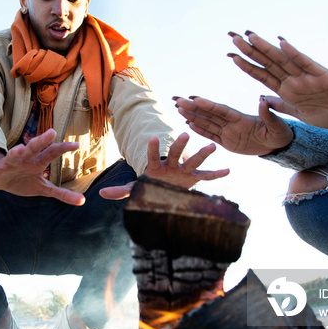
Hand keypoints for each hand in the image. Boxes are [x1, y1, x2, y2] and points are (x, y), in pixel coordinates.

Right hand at [0, 129, 85, 205]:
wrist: (0, 180)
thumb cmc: (24, 180)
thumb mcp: (43, 188)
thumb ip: (61, 193)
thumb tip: (83, 201)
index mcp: (37, 162)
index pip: (51, 153)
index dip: (63, 148)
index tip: (76, 145)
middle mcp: (25, 159)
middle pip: (34, 148)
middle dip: (42, 141)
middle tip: (52, 132)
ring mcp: (9, 163)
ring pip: (13, 156)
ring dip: (16, 152)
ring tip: (19, 149)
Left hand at [99, 132, 229, 199]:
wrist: (165, 187)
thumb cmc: (150, 186)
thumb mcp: (136, 189)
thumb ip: (121, 190)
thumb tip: (99, 194)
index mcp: (156, 168)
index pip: (153, 156)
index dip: (153, 148)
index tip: (154, 138)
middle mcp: (171, 166)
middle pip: (176, 154)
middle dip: (180, 146)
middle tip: (185, 135)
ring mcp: (184, 170)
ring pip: (194, 161)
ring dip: (203, 154)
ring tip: (212, 146)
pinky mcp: (193, 178)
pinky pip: (206, 176)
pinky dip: (216, 174)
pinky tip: (228, 170)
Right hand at [174, 95, 292, 155]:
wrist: (279, 145)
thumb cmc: (280, 133)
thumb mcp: (277, 125)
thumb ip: (268, 114)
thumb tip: (262, 100)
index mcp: (242, 118)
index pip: (222, 111)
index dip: (209, 105)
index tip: (195, 99)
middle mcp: (232, 123)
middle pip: (209, 114)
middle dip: (193, 107)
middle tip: (177, 99)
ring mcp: (228, 132)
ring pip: (207, 123)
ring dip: (192, 116)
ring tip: (178, 109)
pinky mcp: (227, 142)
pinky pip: (211, 135)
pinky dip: (200, 130)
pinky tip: (189, 123)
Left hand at [228, 31, 327, 128]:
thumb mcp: (301, 114)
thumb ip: (282, 105)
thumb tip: (263, 99)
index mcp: (287, 90)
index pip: (262, 75)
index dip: (246, 65)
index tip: (230, 55)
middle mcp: (294, 80)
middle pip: (267, 62)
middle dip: (249, 50)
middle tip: (232, 37)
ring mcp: (307, 76)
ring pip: (282, 60)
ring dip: (266, 48)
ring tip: (250, 36)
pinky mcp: (322, 75)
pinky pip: (306, 63)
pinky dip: (293, 53)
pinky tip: (281, 42)